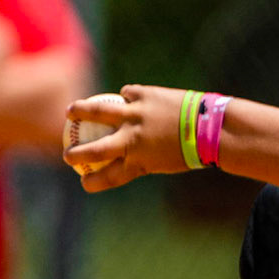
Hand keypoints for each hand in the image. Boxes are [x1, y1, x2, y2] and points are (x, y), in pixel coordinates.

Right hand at [62, 84, 190, 188]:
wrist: (210, 126)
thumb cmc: (191, 149)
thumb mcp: (165, 163)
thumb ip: (143, 159)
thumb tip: (128, 157)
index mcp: (139, 163)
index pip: (108, 177)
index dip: (93, 182)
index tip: (85, 183)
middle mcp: (133, 140)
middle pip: (96, 149)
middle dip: (77, 153)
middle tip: (68, 154)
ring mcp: (136, 116)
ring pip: (99, 112)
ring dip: (81, 111)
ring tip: (70, 112)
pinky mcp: (144, 96)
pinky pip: (127, 94)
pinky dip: (124, 97)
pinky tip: (122, 97)